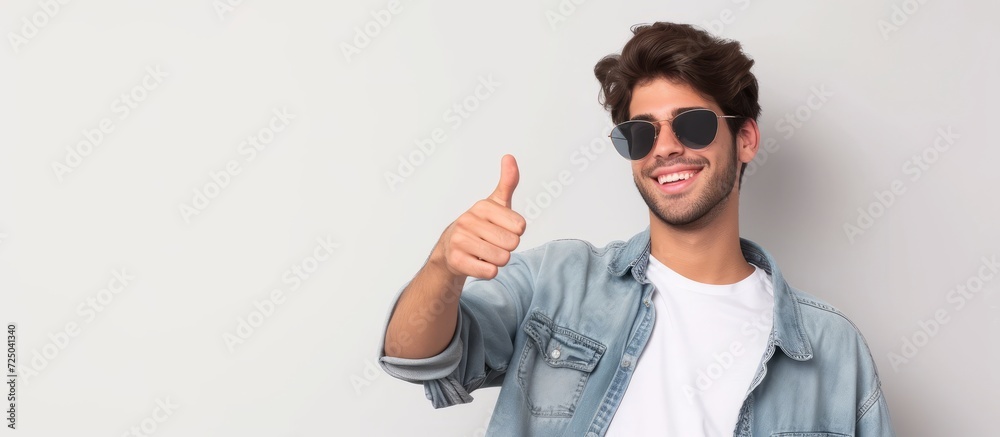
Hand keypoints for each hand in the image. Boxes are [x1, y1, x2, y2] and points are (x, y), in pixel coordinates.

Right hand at [432, 154, 526, 278]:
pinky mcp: (456, 261)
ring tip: (485, 252)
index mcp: (481, 206)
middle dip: (507, 247)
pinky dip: (489, 271)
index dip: (515, 232)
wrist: (450, 249)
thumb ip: (507, 182)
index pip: (520, 226)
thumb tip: (510, 157)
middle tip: (493, 243)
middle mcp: (468, 221)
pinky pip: (489, 272)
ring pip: (502, 259)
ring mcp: (460, 241)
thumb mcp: (495, 203)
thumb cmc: (480, 225)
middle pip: (512, 243)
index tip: (502, 229)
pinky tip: (479, 263)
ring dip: (498, 260)